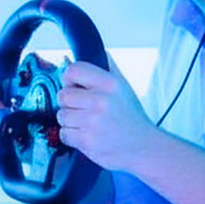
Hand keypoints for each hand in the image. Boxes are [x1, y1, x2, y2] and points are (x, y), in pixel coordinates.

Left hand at [55, 57, 154, 171]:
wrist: (143, 147)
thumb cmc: (130, 117)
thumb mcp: (124, 87)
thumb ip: (105, 68)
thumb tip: (77, 56)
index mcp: (109, 83)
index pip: (73, 70)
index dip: (69, 80)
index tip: (74, 87)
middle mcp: (101, 100)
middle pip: (62, 95)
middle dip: (68, 104)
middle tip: (82, 110)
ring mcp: (93, 121)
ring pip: (61, 116)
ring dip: (70, 122)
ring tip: (87, 124)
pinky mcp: (87, 140)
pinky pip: (63, 134)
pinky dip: (71, 136)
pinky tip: (87, 135)